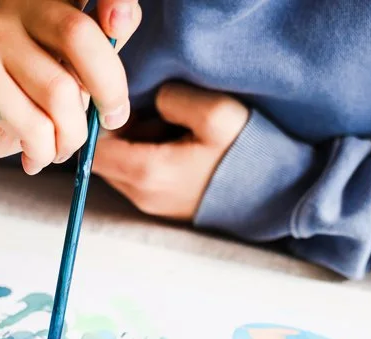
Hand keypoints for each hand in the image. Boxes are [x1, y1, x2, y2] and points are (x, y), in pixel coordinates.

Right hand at [0, 0, 141, 174]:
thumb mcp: (65, 71)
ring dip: (71, 137)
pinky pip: (34, 125)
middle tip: (111, 119)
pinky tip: (32, 157)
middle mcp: (16, 6)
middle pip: (80, 36)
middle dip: (110, 89)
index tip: (120, 21)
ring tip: (58, 148)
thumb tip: (122, 20)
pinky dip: (43, 152)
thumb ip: (98, 49)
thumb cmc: (17, 99)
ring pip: (61, 93)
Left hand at [92, 83, 248, 219]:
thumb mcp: (214, 113)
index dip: (99, 121)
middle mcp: (142, 195)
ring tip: (169, 128)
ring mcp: (152, 205)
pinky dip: (147, 157)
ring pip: (121, 167)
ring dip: (134, 144)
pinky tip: (177, 146)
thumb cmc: (245, 153)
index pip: (93, 148)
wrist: (276, 195)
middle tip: (149, 112)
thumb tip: (151, 99)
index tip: (121, 102)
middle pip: (104, 158)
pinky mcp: (165, 208)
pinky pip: (139, 177)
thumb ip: (171, 98)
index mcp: (146, 172)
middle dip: (118, 132)